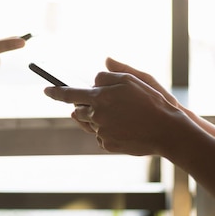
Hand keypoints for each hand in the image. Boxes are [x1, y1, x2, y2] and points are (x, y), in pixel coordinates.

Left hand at [44, 61, 184, 155]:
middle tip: (106, 103)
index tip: (45, 90)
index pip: (69, 93)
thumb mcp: (133, 79)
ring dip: (96, 118)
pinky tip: (124, 128)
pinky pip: (99, 136)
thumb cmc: (152, 101)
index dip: (55, 92)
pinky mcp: (108, 146)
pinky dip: (106, 131)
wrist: (168, 131)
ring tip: (118, 115)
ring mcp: (101, 132)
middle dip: (85, 105)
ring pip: (88, 123)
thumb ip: (111, 74)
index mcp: (99, 97)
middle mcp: (96, 116)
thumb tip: (98, 69)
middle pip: (78, 110)